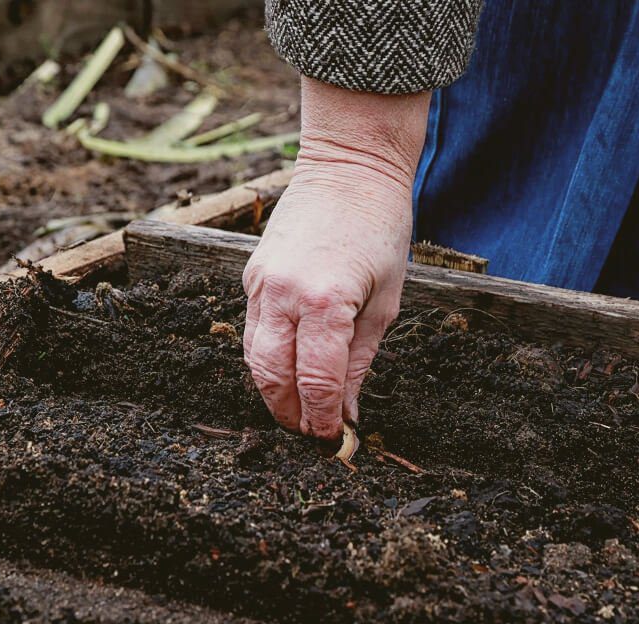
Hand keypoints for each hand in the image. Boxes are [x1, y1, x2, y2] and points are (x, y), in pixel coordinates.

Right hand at [242, 80, 429, 440]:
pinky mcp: (253, 275)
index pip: (316, 381)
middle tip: (311, 436)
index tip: (332, 440)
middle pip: (273, 377)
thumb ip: (361, 359)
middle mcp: (284, 295)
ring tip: (298, 413)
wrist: (348, 168)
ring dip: (273, 392)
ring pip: (255, 358)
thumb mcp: (385, 301)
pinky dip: (267, 359)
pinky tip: (288, 374)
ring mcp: (262, 284)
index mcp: (326, 302)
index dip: (323, 418)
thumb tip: (349, 411)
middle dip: (291, 414)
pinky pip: (253, 331)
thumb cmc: (380, 229)